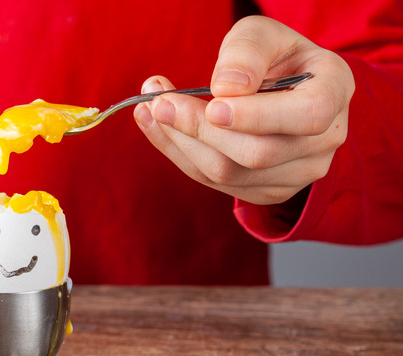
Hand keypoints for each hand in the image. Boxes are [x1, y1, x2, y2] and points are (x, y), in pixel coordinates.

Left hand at [134, 16, 353, 204]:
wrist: (281, 87)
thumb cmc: (272, 56)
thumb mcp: (262, 35)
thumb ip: (246, 53)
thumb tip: (225, 88)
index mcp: (334, 92)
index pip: (307, 116)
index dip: (257, 116)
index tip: (212, 104)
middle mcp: (325, 141)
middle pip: (257, 152)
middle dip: (198, 127)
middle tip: (159, 100)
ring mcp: (297, 173)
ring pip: (228, 173)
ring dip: (178, 141)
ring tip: (151, 108)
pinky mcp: (266, 191)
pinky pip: (214, 182)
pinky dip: (179, 154)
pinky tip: (160, 127)